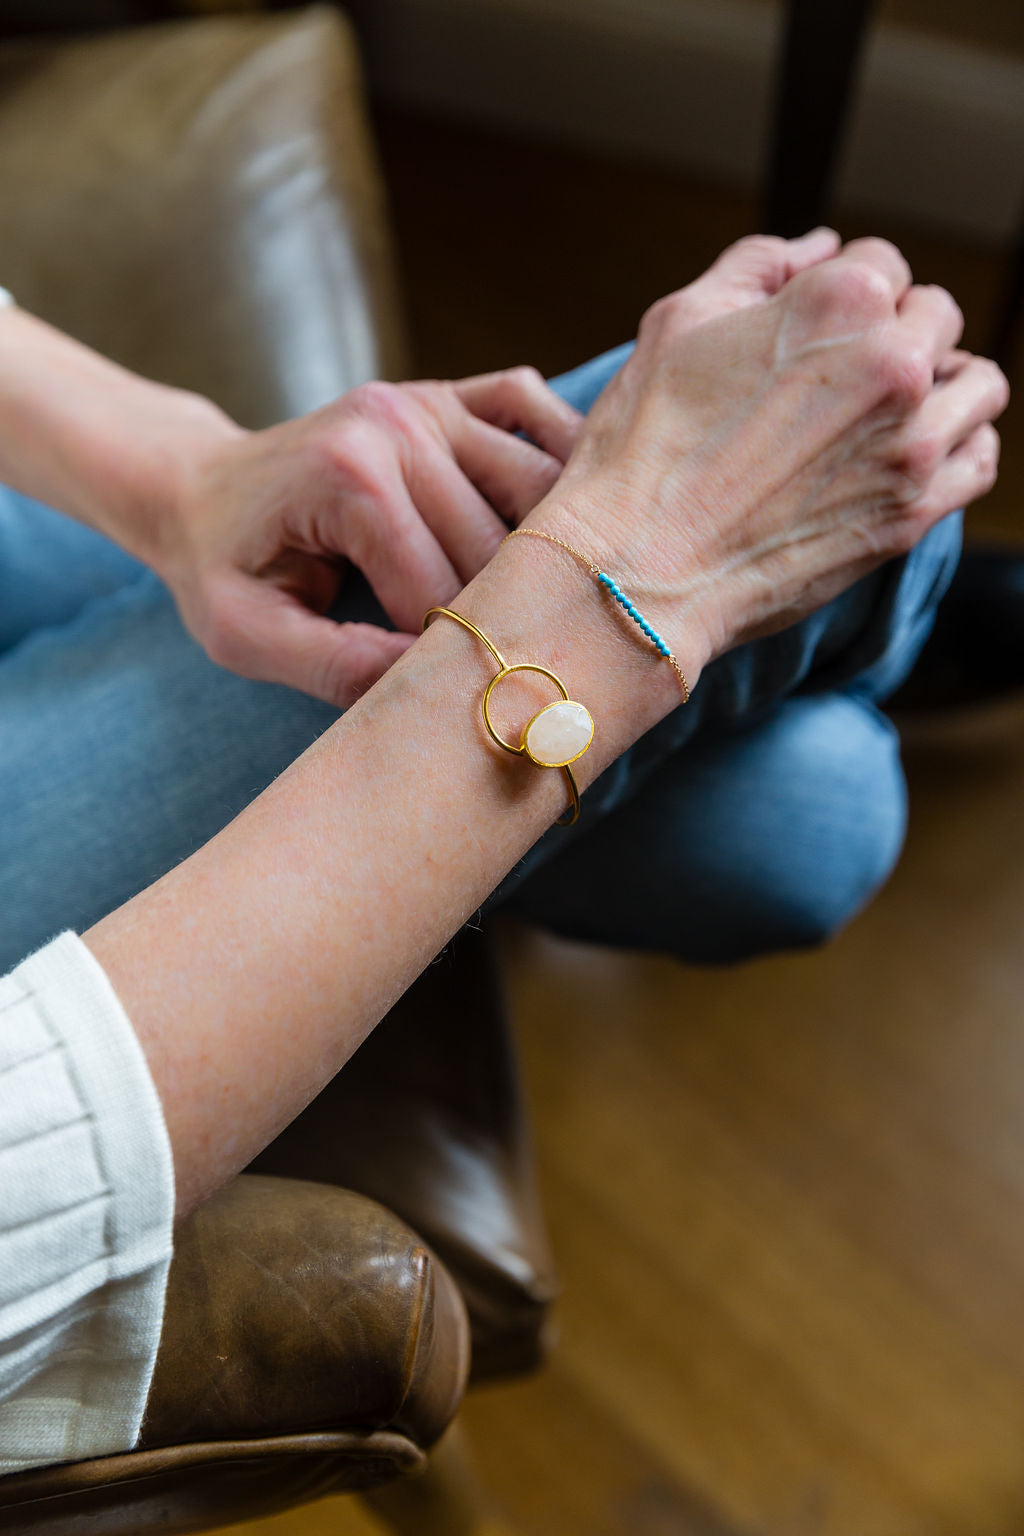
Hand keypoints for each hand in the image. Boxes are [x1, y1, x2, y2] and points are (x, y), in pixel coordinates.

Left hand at [161, 369, 582, 706]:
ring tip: (545, 607)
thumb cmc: (221, 567)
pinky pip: (532, 406)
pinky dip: (562, 452)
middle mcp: (398, 424)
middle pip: (502, 543)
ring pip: (541, 482)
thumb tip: (428, 689)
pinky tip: (560, 512)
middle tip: (511, 663)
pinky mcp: (447, 395)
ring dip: (551, 547)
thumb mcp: (244, 634)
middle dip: (506, 612)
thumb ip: (331, 664)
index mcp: (349, 476)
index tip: (449, 693)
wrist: (197, 489)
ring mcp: (428, 401)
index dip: (450, 653)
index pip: (443, 586)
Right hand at [545, 237, 1008, 692]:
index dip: (840, 295)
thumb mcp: (679, 321)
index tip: (809, 335)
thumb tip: (821, 246)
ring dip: (944, 384)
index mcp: (841, 299)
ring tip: (893, 410)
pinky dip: (960, 447)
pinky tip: (916, 453)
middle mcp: (893, 362)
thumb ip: (758, 263)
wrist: (637, 569)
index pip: (882, 263)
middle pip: (935, 317)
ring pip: (976, 385)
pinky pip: (979, 462)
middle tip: (839, 377)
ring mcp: (911, 442)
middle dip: (894, 333)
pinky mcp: (913, 512)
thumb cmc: (642, 448)